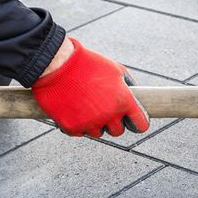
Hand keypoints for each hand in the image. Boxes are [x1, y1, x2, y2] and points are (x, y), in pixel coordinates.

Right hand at [32, 37, 148, 137]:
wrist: (57, 63)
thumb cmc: (89, 64)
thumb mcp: (116, 70)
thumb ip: (129, 85)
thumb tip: (136, 96)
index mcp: (124, 101)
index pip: (140, 125)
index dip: (138, 123)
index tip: (132, 121)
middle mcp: (109, 115)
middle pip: (118, 131)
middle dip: (113, 123)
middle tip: (103, 109)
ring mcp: (90, 123)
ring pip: (98, 133)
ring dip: (95, 124)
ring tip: (86, 105)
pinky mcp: (71, 127)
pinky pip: (79, 133)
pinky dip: (77, 124)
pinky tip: (73, 109)